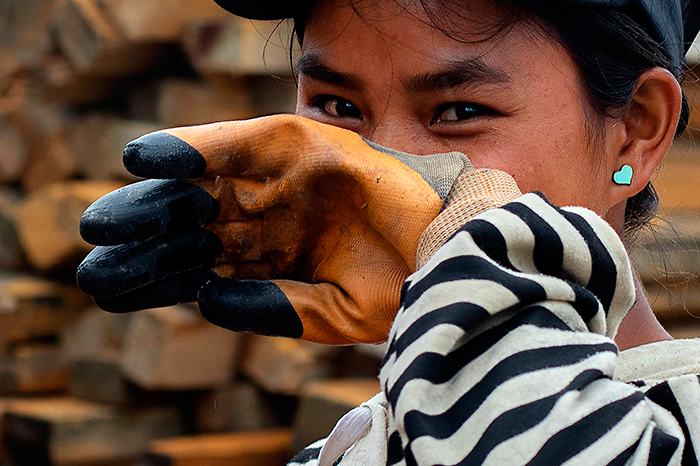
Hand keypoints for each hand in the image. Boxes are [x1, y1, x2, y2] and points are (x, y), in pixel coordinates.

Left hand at [78, 115, 445, 343]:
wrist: (456, 248)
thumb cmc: (405, 285)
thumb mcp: (331, 312)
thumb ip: (272, 308)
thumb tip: (204, 301)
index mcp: (275, 257)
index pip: (201, 266)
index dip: (156, 278)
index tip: (110, 292)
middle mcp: (270, 216)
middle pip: (190, 226)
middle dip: (142, 243)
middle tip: (93, 260)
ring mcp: (280, 179)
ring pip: (200, 187)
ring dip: (152, 202)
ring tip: (105, 223)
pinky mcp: (297, 145)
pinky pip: (232, 142)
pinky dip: (189, 148)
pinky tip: (142, 161)